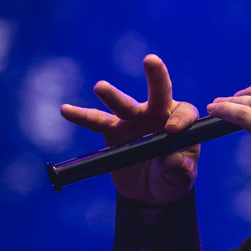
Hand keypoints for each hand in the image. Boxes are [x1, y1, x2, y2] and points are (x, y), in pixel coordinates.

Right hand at [60, 54, 199, 204]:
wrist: (149, 191)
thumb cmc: (171, 178)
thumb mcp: (180, 178)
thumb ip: (179, 169)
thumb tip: (171, 159)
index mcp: (179, 122)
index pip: (184, 112)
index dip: (181, 119)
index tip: (172, 130)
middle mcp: (156, 115)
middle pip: (158, 94)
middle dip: (156, 77)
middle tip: (151, 60)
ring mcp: (133, 122)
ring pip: (124, 106)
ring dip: (112, 96)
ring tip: (100, 87)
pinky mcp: (112, 133)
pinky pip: (96, 123)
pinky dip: (81, 117)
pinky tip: (66, 110)